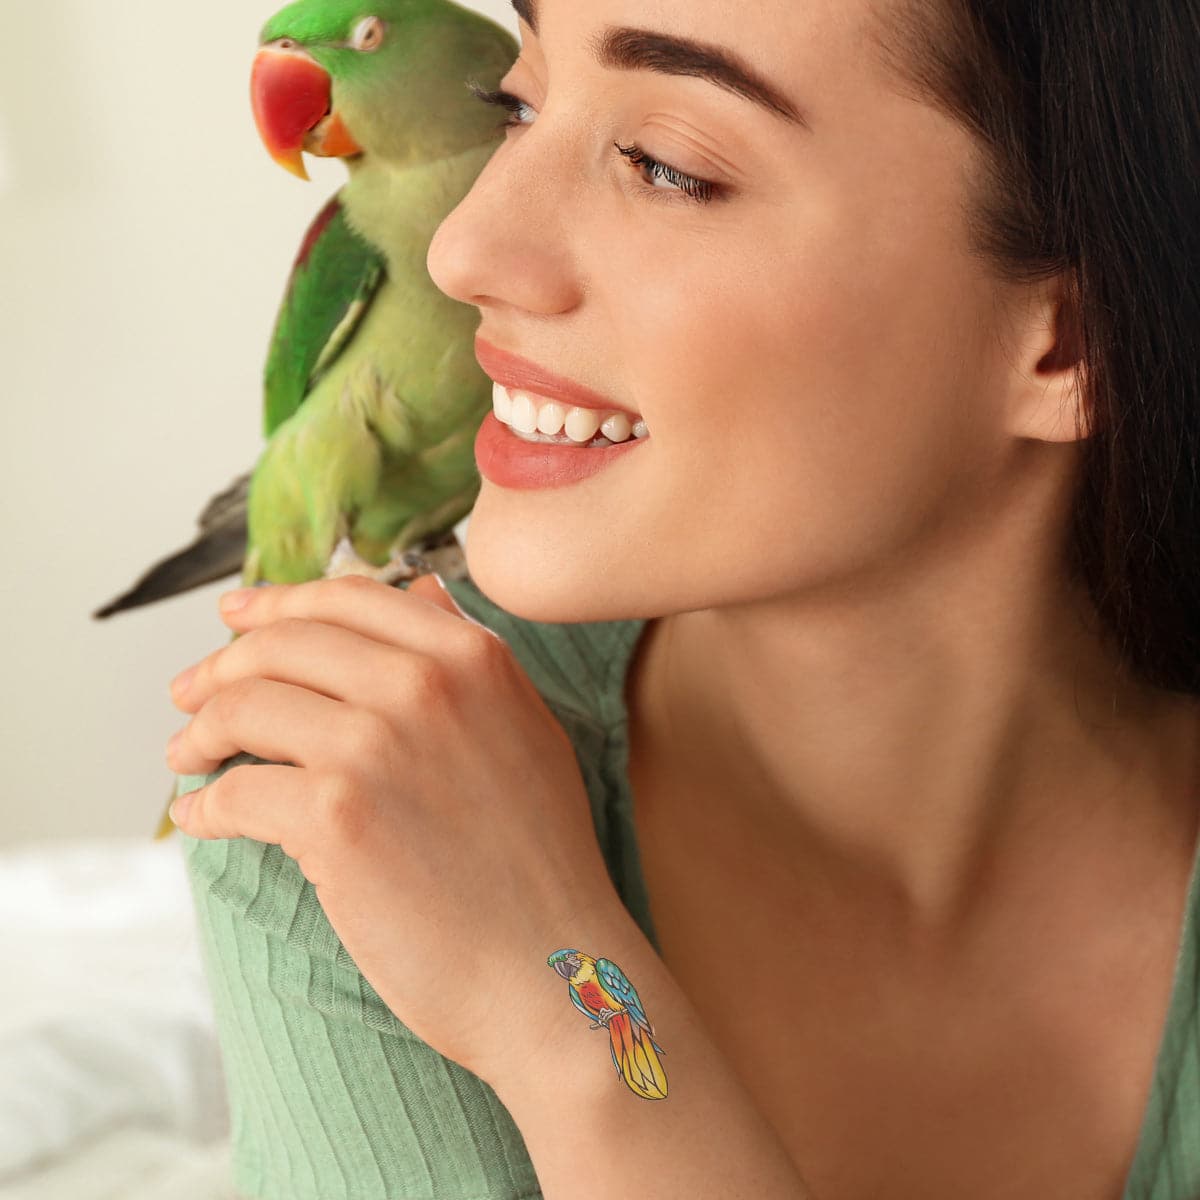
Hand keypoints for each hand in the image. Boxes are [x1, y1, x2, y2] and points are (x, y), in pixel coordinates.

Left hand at [165, 573, 621, 1085]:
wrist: (555, 968)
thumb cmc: (539, 863)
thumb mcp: (526, 731)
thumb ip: (470, 659)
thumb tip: (421, 591)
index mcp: (473, 657)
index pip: (348, 598)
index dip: (277, 602)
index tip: (235, 617)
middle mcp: (426, 683)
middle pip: (283, 643)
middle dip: (220, 666)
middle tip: (190, 695)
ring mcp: (379, 746)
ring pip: (246, 705)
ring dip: (200, 732)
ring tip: (189, 755)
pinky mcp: (337, 818)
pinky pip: (235, 790)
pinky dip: (204, 804)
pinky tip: (203, 817)